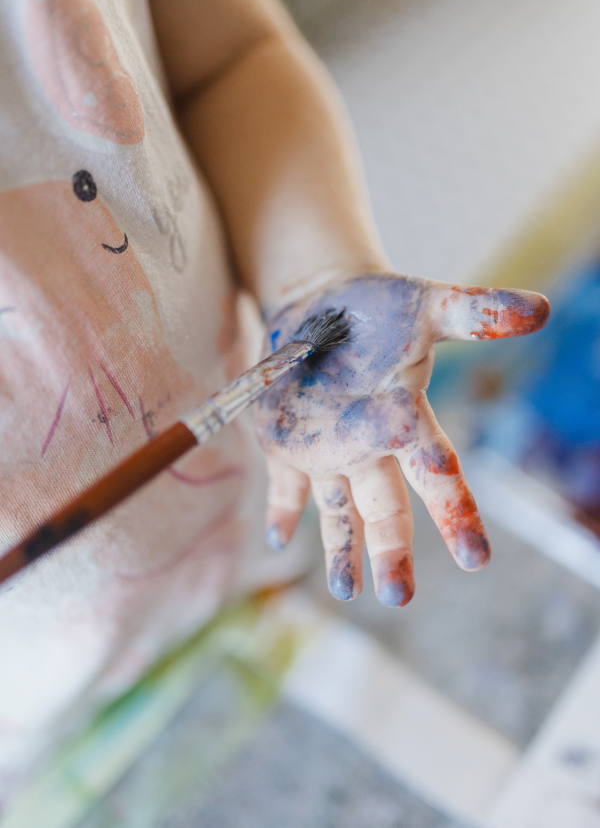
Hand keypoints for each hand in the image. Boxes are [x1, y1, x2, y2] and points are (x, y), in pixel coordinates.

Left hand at [255, 273, 548, 605]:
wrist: (327, 302)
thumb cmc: (382, 309)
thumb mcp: (428, 306)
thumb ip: (476, 312)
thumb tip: (542, 309)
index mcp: (402, 419)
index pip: (435, 472)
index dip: (455, 513)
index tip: (475, 558)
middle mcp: (368, 445)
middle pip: (384, 507)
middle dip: (390, 550)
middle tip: (398, 596)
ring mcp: (327, 448)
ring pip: (339, 509)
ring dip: (342, 550)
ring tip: (348, 592)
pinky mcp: (287, 442)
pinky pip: (285, 484)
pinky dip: (282, 508)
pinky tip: (277, 538)